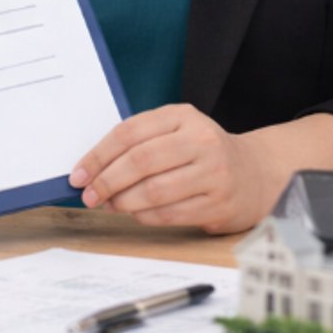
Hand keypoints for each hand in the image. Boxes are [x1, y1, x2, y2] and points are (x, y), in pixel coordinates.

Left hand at [70, 103, 276, 234]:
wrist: (254, 174)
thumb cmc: (203, 154)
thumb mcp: (177, 133)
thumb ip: (140, 144)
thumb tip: (91, 171)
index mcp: (183, 116)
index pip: (130, 132)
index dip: (98, 156)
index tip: (78, 174)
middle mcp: (201, 140)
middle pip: (141, 161)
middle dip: (107, 181)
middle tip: (89, 195)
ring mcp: (213, 172)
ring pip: (153, 191)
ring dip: (123, 202)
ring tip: (111, 205)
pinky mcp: (218, 202)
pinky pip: (169, 214)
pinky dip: (144, 216)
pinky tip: (136, 213)